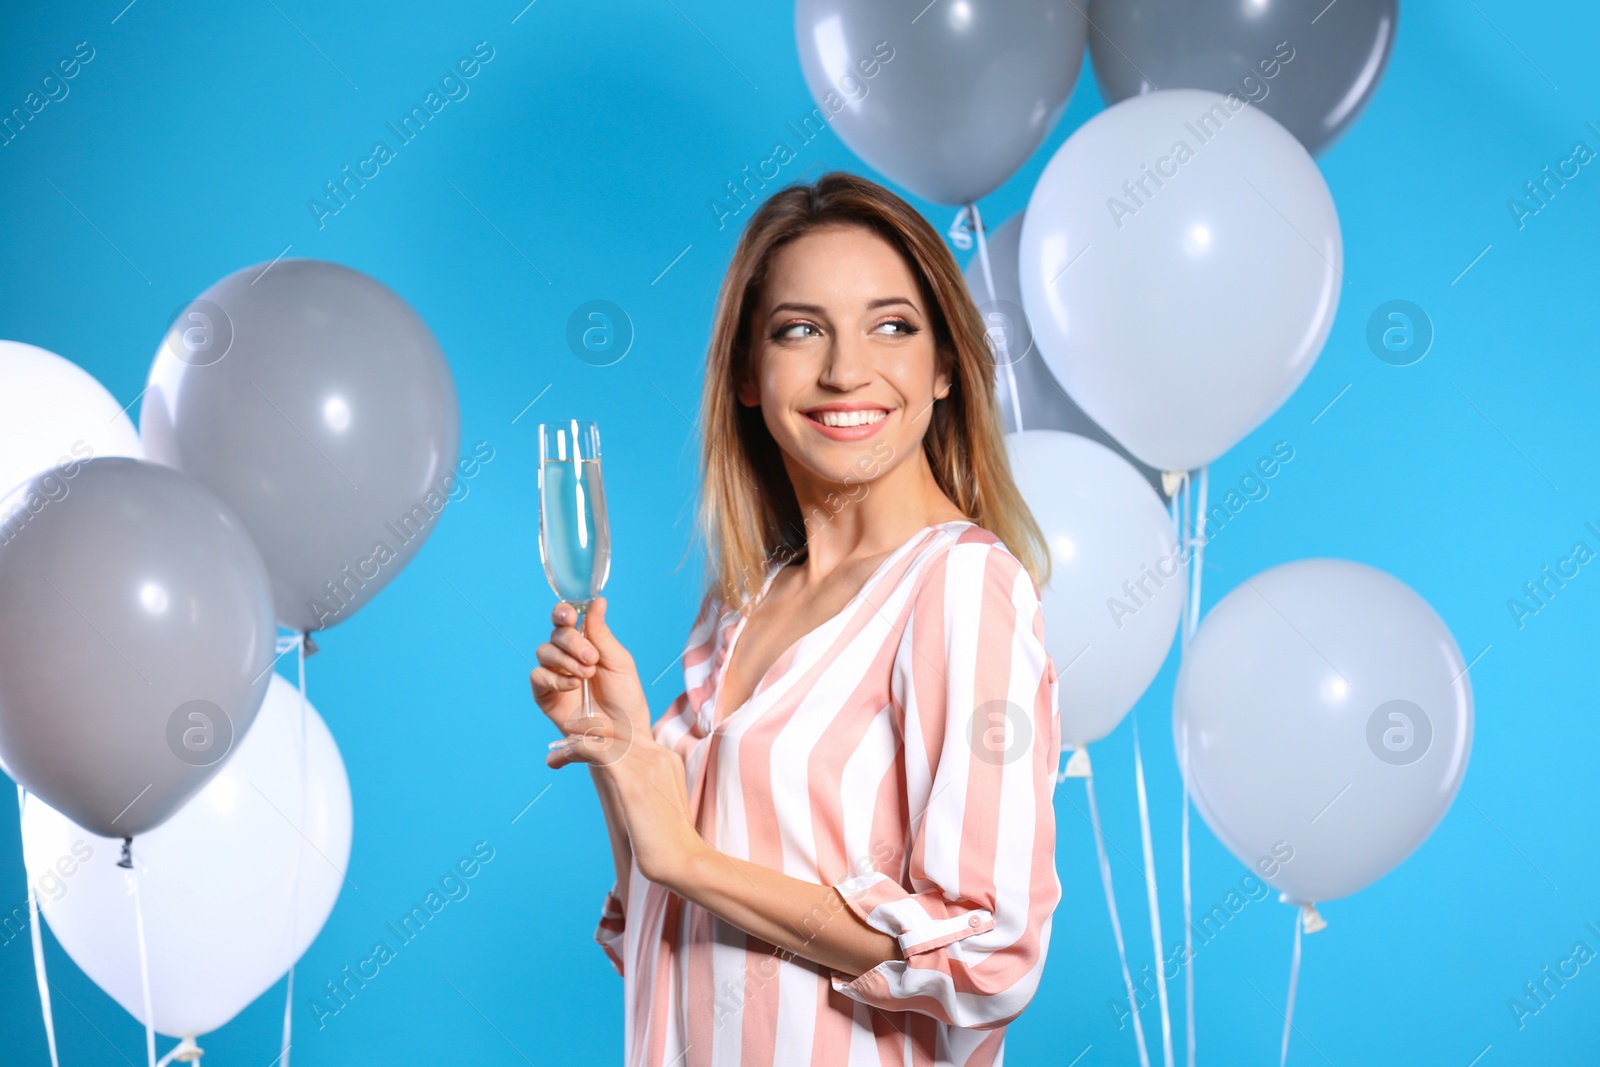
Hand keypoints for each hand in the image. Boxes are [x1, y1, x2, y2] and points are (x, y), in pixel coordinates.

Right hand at [529, 596, 650, 755]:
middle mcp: (566, 655)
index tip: (570, 614)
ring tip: (587, 674)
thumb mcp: (619, 662)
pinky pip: (538, 677)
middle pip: (555, 634)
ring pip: (544, 651)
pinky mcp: (545, 695)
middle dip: (572, 641)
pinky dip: (555, 678)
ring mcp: (554, 674)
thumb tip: (597, 601)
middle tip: (592, 657)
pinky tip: (573, 685)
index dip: (563, 612)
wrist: (624, 734)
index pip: (566, 619)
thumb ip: (603, 634)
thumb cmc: (625, 698)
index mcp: (585, 642)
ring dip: (566, 659)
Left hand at [551, 714, 704, 889]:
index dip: (603, 733)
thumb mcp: (655, 805)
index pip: (631, 733)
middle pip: (617, 728)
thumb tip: (619, 789)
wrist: (683, 861)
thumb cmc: (667, 843)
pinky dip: (575, 749)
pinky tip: (561, 757)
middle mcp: (660, 755)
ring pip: (604, 736)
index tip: (580, 742)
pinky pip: (597, 749)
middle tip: (561, 740)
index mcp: (667, 759)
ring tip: (554, 755)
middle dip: (586, 729)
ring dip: (573, 742)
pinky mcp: (633, 780)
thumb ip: (641, 787)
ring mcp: (648, 764)